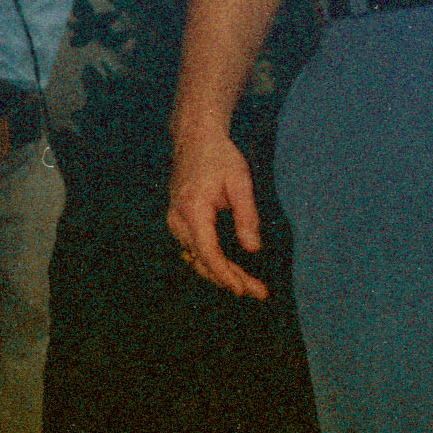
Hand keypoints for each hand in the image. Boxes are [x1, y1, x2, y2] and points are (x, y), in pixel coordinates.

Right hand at [167, 128, 267, 300]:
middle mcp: (178, 219)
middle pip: (202, 260)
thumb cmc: (220, 157)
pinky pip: (194, 249)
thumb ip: (247, 217)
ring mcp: (175, 221)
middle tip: (257, 292)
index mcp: (192, 209)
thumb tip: (252, 249)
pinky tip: (229, 271)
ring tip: (248, 286)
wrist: (194, 139)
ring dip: (220, 274)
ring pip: (196, 257)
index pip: (207, 252)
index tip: (243, 289)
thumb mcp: (240, 183)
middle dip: (228, 279)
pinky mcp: (179, 221)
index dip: (225, 274)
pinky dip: (211, 262)